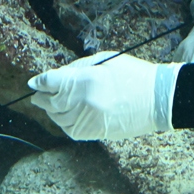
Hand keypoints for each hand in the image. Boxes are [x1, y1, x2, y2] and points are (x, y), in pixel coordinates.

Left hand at [28, 52, 182, 140]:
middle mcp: (84, 102)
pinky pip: (70, 130)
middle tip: (36, 95)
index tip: (33, 82)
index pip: (52, 82)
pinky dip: (63, 123)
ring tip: (50, 105)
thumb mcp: (104, 60)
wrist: (160, 99)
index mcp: (87, 81)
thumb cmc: (134, 74)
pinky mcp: (96, 133)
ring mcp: (90, 120)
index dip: (40, 82)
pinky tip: (65, 116)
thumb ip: (77, 68)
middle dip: (41, 98)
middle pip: (51, 102)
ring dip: (52, 111)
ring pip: (58, 118)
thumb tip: (57, 76)